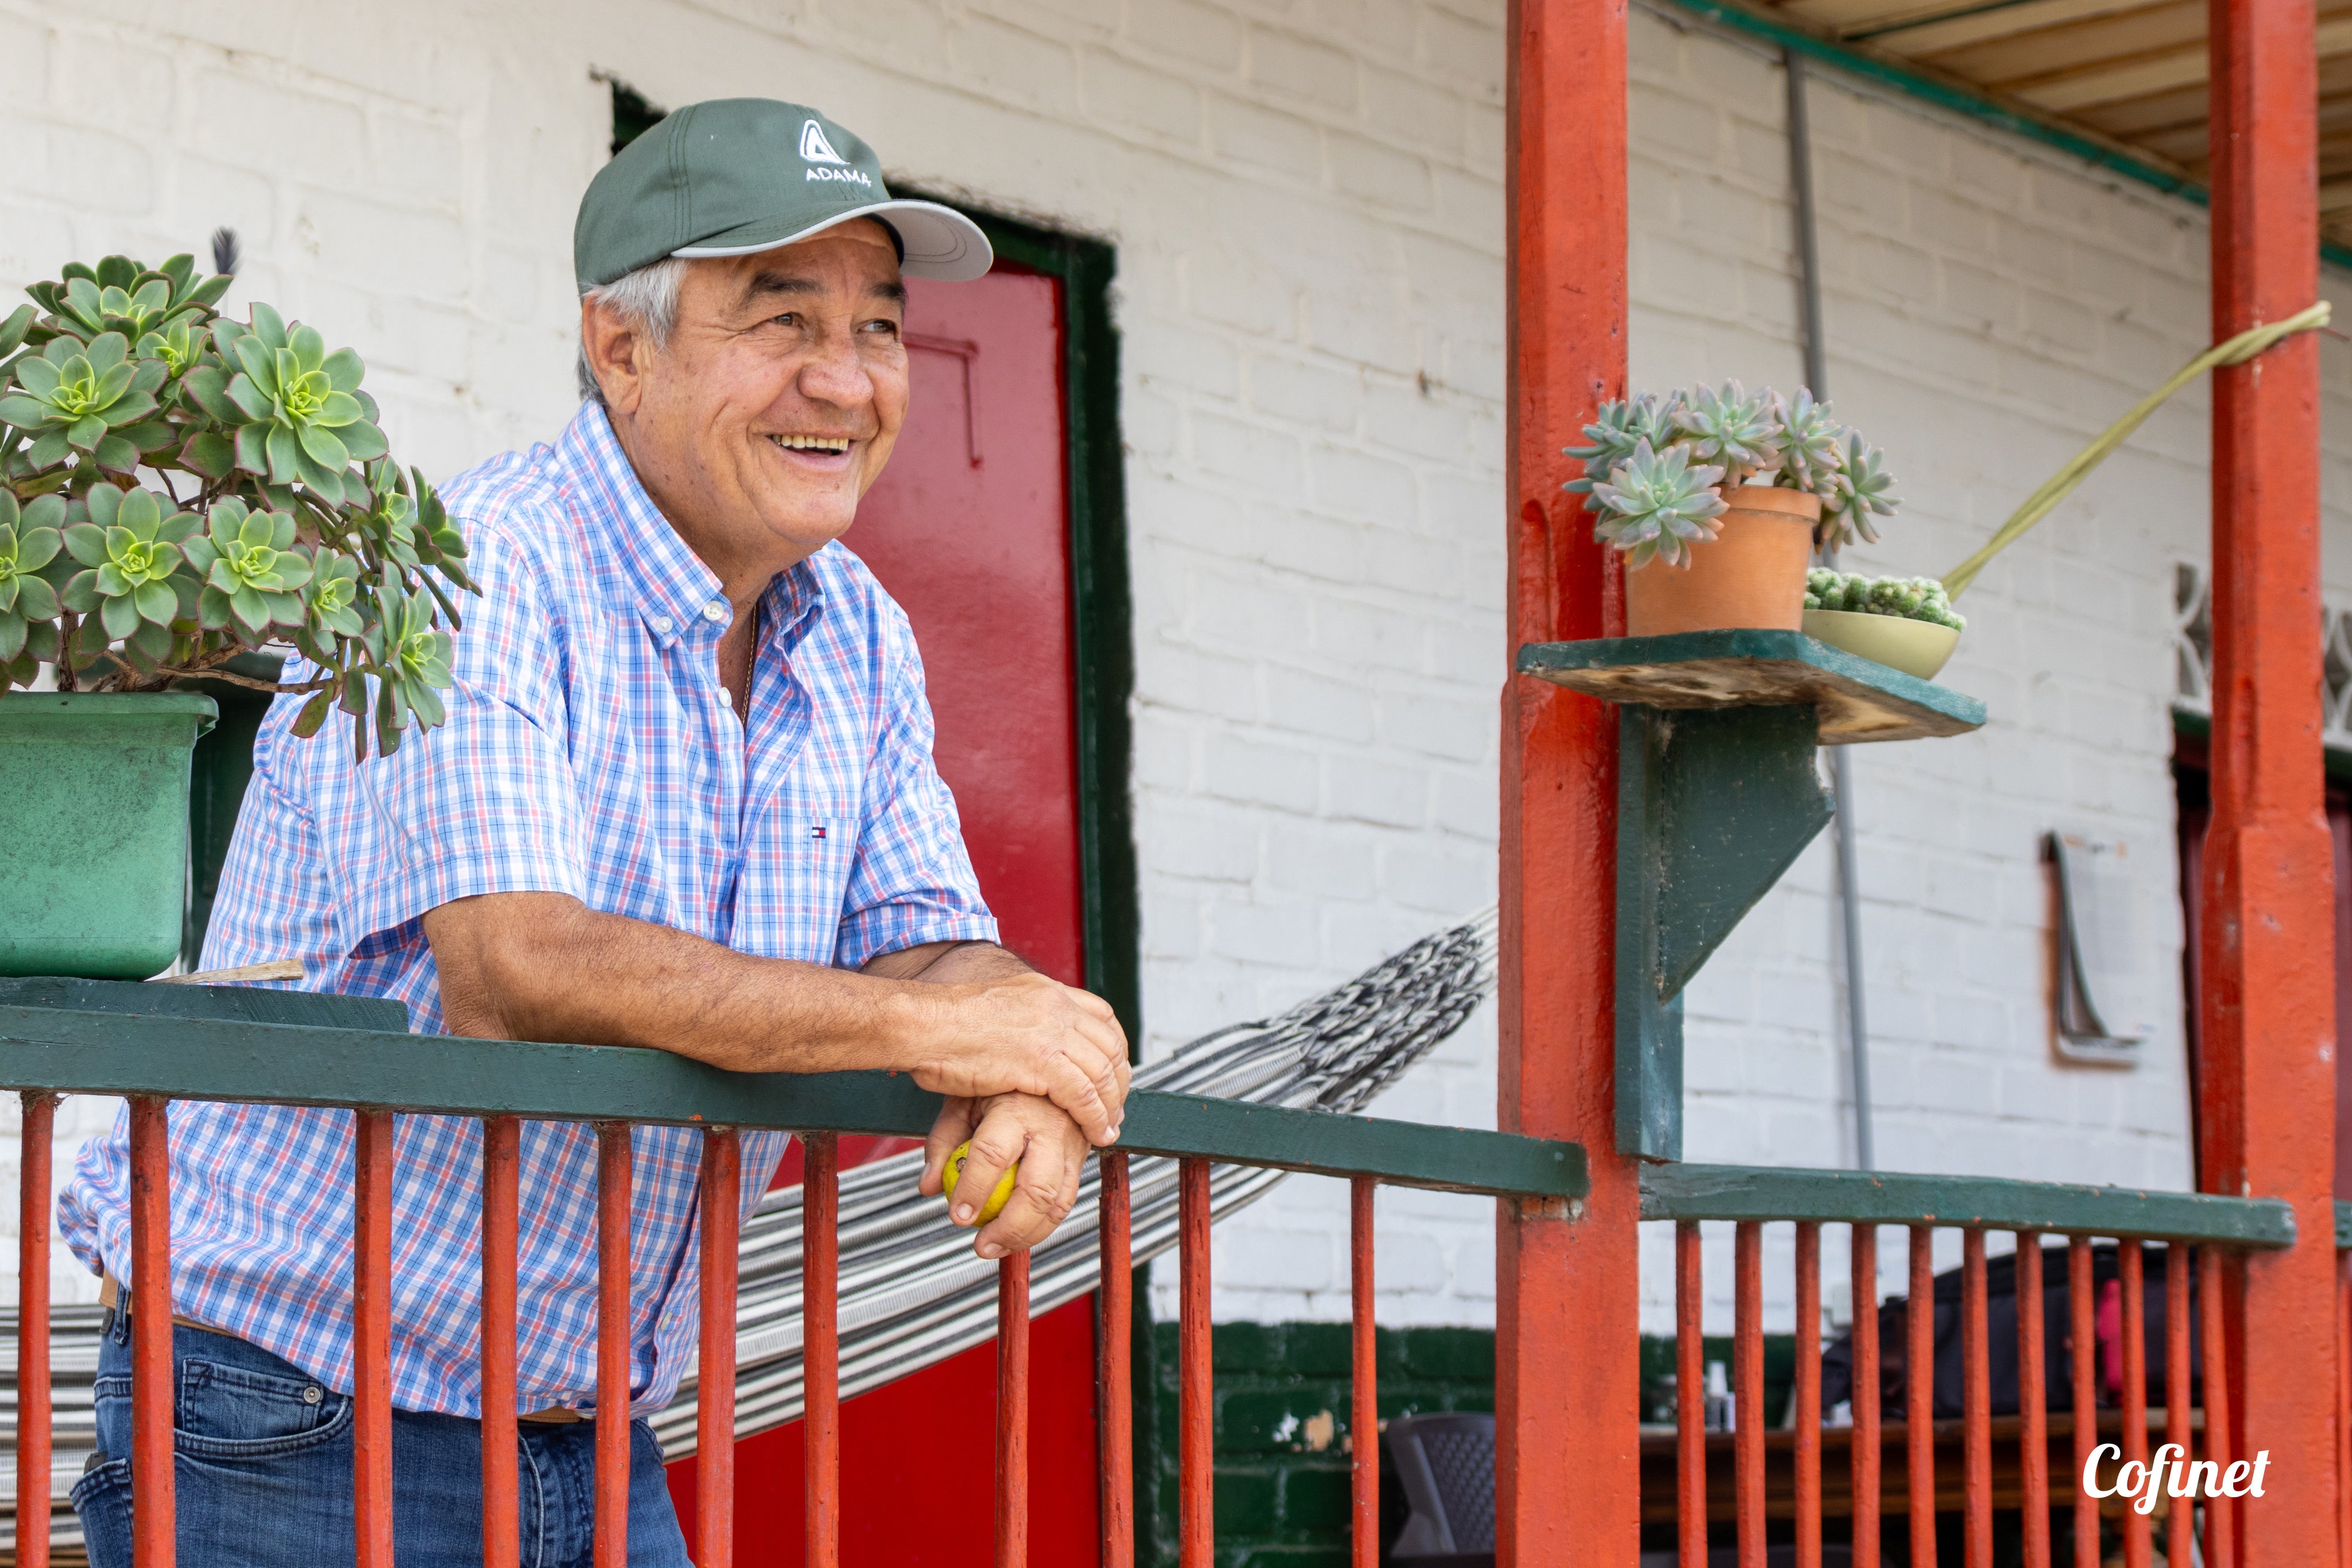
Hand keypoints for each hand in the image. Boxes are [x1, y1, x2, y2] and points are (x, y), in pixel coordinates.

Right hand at [905, 971, 1129, 1145]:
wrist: (921, 1022)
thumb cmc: (941, 1022)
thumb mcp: (992, 1008)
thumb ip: (1017, 1021)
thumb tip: (1018, 1040)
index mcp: (1046, 991)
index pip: (1102, 1015)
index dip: (1113, 1047)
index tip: (1112, 1072)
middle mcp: (1056, 1007)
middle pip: (1111, 1045)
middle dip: (1119, 1080)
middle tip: (1116, 1107)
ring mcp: (1052, 1031)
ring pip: (1104, 1072)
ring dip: (1112, 1104)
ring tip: (1109, 1128)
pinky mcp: (1042, 1061)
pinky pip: (1084, 1095)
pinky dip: (1096, 1118)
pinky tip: (1097, 1134)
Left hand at [919, 1093, 1090, 1257]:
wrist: (1055, 1066)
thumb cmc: (1000, 1084)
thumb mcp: (964, 1100)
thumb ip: (943, 1141)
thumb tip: (929, 1187)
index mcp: (1016, 1107)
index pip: (993, 1154)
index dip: (973, 1189)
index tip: (957, 1216)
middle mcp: (1050, 1126)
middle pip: (1036, 1189)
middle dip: (1008, 1227)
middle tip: (980, 1245)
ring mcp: (1072, 1144)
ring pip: (1058, 1203)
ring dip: (1027, 1235)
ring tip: (995, 1248)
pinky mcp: (1081, 1158)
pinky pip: (1066, 1201)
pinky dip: (1043, 1226)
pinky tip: (1018, 1235)